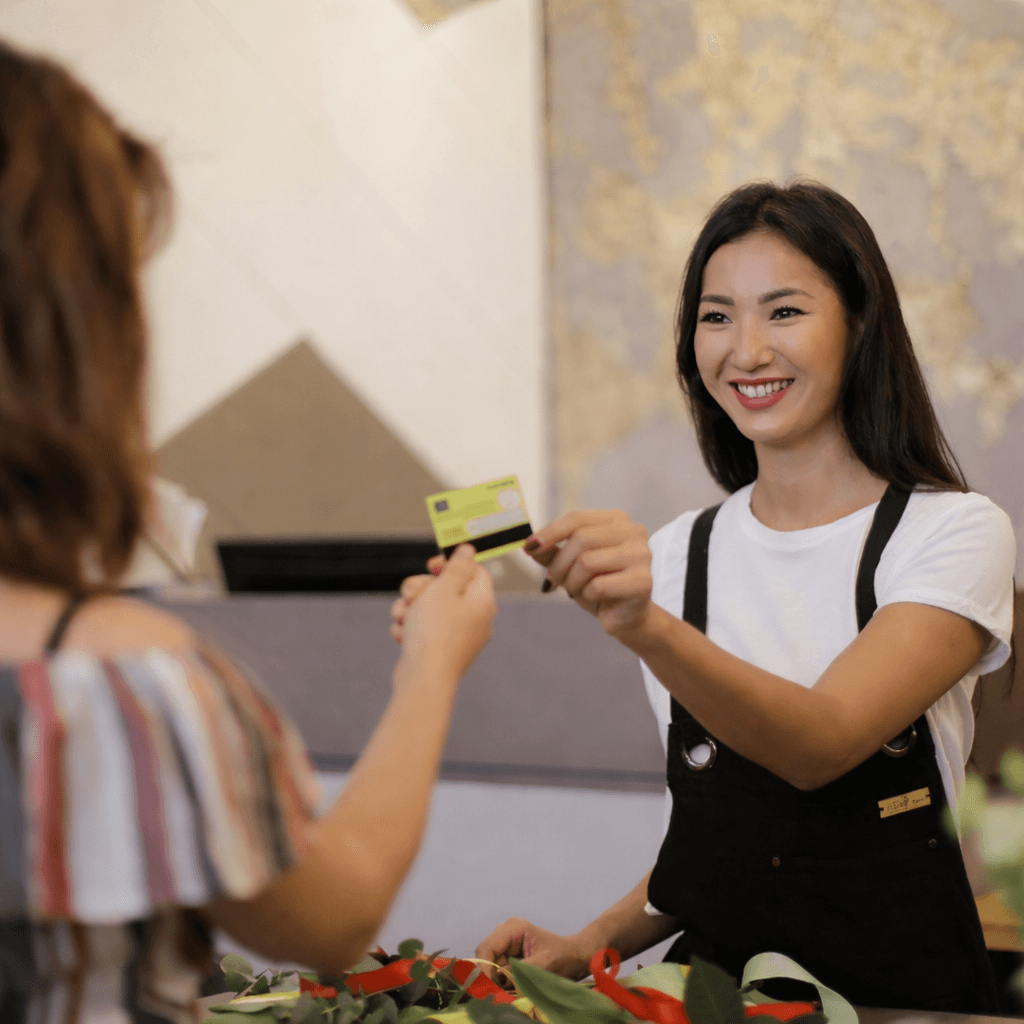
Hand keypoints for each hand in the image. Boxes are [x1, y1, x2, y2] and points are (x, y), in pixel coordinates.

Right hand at [393, 544, 496, 687]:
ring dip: (411, 608)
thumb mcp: (445, 589)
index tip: (431, 566)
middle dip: (422, 588)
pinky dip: (411, 629)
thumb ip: (457, 567)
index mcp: (483, 602)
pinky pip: (424, 629)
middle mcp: (475, 619)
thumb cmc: (435, 633)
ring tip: (404, 618)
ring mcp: (458, 636)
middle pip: (448, 588)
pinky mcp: (441, 650)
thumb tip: (469, 551)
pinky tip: (404, 636)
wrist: (422, 679)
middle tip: (412, 595)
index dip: (450, 564)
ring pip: (429, 608)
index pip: (474, 570)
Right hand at [475, 917, 591, 983]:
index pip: (487, 947)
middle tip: (500, 991)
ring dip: (497, 978)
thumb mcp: (541, 966)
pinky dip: (503, 979)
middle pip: (486, 955)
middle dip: (491, 974)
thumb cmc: (563, 957)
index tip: (490, 988)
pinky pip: (498, 967)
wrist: (575, 956)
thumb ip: (518, 972)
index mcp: (513, 928)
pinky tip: (513, 985)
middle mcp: (506, 931)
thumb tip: (497, 980)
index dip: (484, 968)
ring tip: (511, 988)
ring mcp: (507, 941)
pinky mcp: (509, 952)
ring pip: (491, 963)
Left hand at [526, 510, 652, 637]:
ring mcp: (641, 555)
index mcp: (616, 520)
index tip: (530, 546)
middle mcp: (633, 532)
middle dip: (560, 564)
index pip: (577, 518)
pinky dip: (588, 596)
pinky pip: (599, 586)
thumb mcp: (571, 564)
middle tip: (555, 580)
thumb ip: (552, 552)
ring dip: (573, 582)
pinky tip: (596, 599)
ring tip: (578, 590)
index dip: (551, 532)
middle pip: (581, 539)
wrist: (626, 616)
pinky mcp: (643, 581)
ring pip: (588, 562)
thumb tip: (529, 545)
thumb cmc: (600, 585)